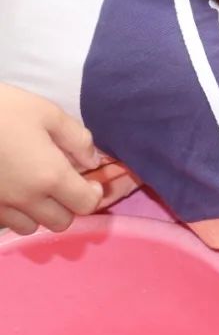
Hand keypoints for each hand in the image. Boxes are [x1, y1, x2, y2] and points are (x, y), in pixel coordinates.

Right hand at [0, 84, 103, 233]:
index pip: (86, 204)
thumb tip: (92, 161)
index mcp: (50, 176)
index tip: (89, 180)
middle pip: (60, 223)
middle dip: (67, 207)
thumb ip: (77, 139)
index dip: (93, 194)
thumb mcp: (47, 113)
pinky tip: (9, 189)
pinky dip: (11, 213)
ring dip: (38, 213)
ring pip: (30, 227)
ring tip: (33, 189)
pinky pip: (3, 221)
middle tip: (62, 185)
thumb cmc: (2, 108)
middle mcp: (26, 199)